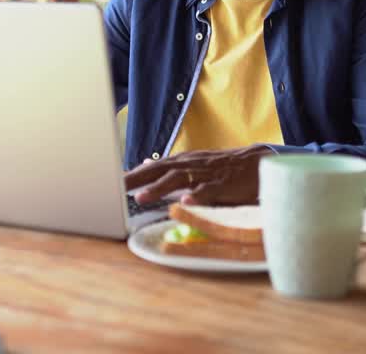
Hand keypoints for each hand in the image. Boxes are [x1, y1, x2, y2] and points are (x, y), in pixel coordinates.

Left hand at [124, 145, 271, 205]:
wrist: (258, 162)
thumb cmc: (224, 167)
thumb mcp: (194, 163)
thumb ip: (170, 166)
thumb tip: (145, 163)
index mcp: (183, 162)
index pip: (151, 168)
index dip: (130, 175)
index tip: (108, 183)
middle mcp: (191, 165)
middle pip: (159, 170)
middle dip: (137, 179)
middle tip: (115, 189)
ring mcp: (207, 174)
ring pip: (180, 180)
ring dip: (160, 188)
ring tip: (143, 197)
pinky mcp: (224, 184)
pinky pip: (209, 190)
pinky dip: (197, 196)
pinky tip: (185, 202)